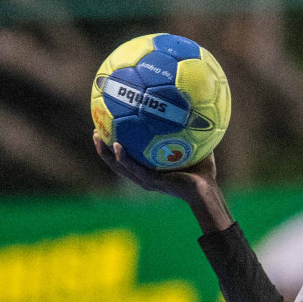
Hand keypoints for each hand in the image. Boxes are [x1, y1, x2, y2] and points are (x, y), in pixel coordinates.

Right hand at [91, 132, 231, 233]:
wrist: (206, 190)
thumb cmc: (202, 172)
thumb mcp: (193, 146)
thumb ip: (189, 131)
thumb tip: (192, 111)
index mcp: (149, 171)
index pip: (127, 159)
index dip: (114, 147)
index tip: (107, 130)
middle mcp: (143, 176)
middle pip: (116, 163)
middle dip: (103, 148)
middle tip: (96, 131)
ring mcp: (145, 180)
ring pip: (118, 167)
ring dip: (105, 153)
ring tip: (98, 136)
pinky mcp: (150, 182)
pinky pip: (133, 168)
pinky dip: (123, 158)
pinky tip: (117, 145)